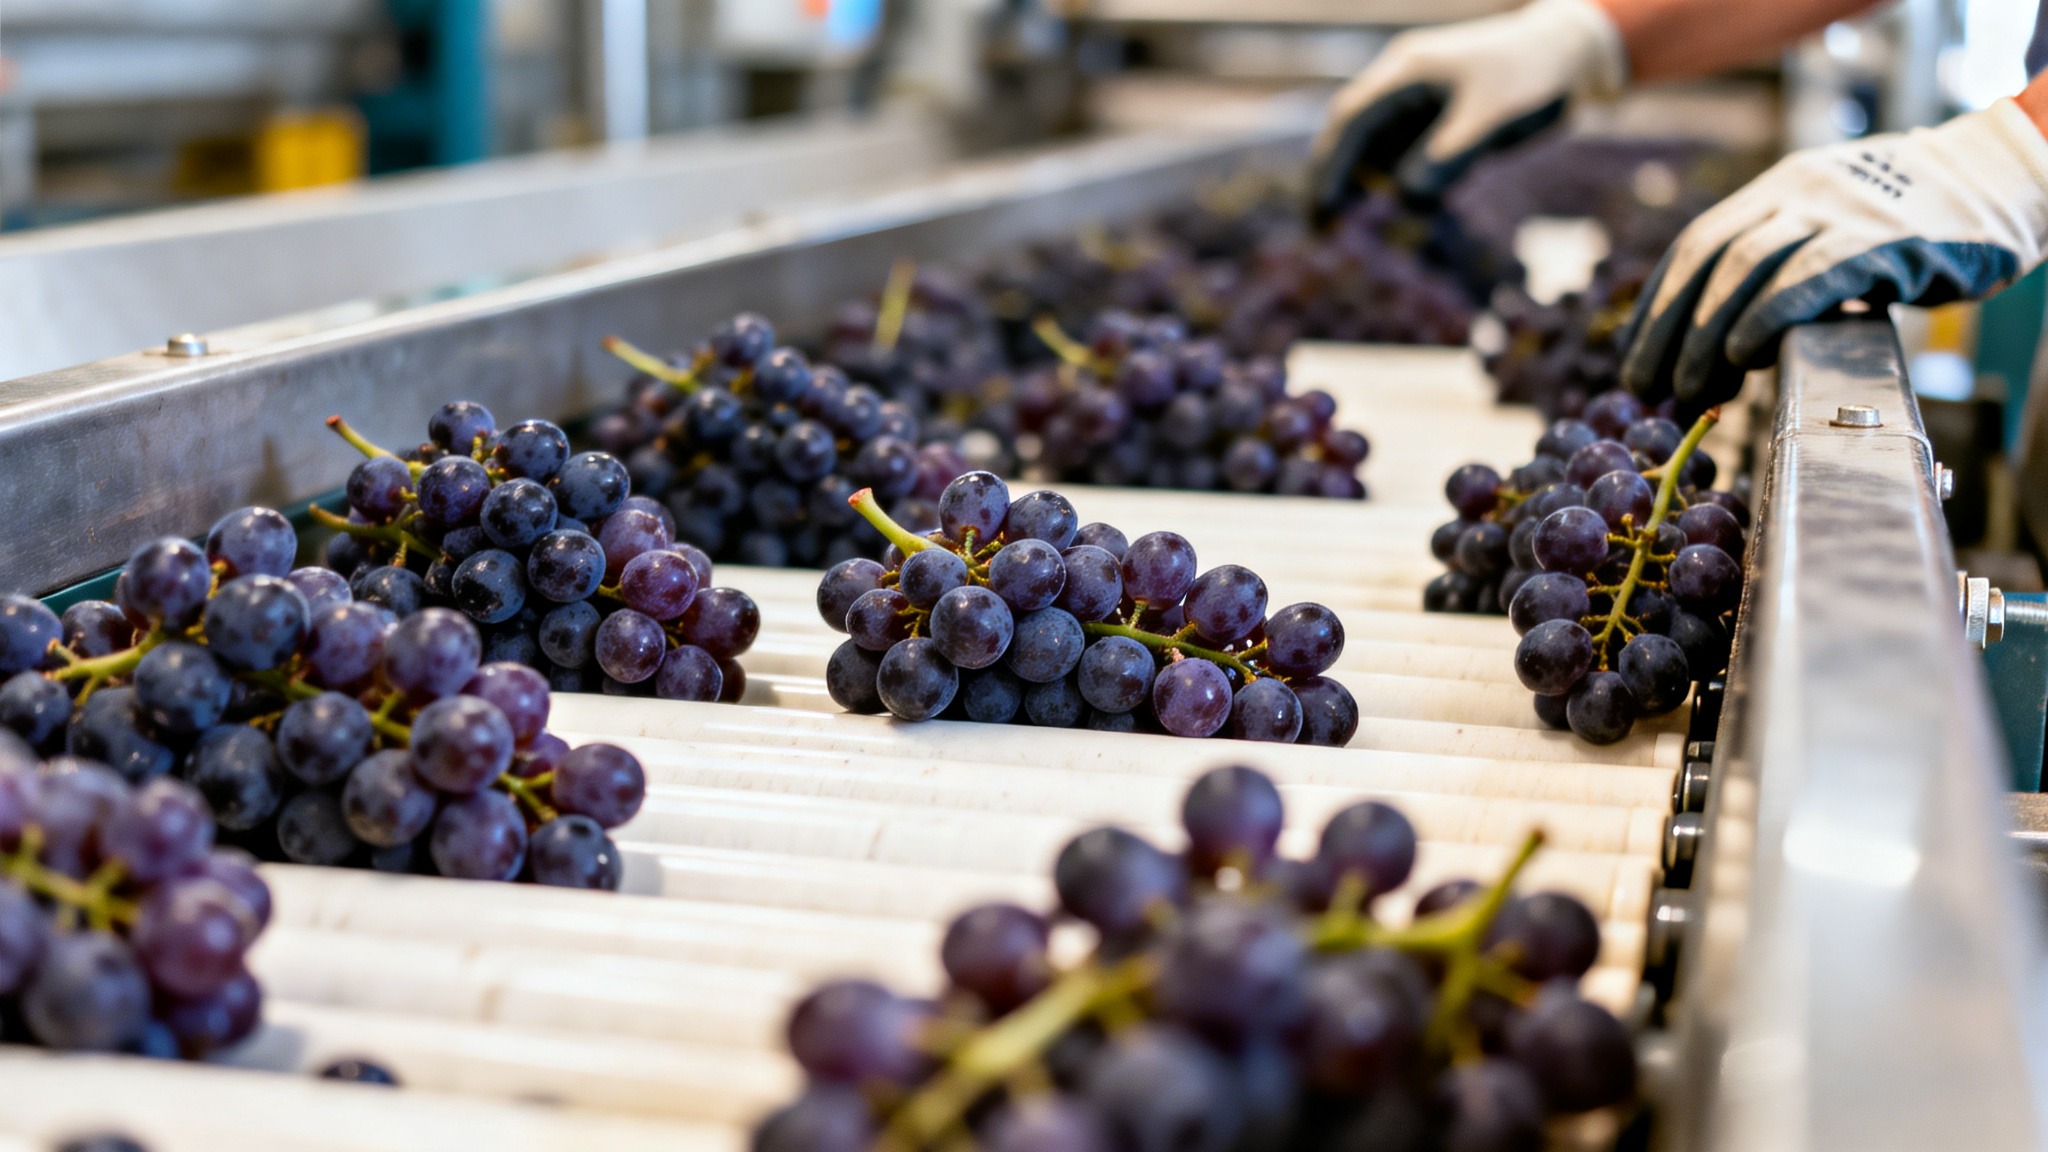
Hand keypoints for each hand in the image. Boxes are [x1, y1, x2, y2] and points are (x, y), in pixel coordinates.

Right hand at [1307, 0, 1625, 221]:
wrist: (1569, 52)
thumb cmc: (1530, 75)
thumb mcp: (1491, 115)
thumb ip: (1449, 154)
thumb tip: (1407, 196)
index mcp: (1407, 72)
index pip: (1351, 120)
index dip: (1331, 165)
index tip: (1323, 207)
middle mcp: (1403, 84)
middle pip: (1353, 134)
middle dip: (1335, 179)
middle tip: (1322, 229)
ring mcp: (1419, 102)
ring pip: (1377, 148)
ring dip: (1366, 186)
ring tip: (1356, 233)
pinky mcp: (1438, 120)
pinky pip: (1405, 154)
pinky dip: (1397, 183)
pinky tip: (1400, 215)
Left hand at [1621, 100, 2047, 408]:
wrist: (2003, 176)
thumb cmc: (1911, 223)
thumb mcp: (1831, 228)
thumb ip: (1780, 267)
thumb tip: (1718, 344)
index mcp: (1776, 189)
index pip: (1692, 246)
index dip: (1654, 306)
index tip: (1632, 360)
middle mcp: (1796, 191)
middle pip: (1705, 257)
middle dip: (1664, 328)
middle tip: (1647, 389)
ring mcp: (1837, 210)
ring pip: (1743, 265)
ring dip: (1703, 333)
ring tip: (1688, 388)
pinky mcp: (1881, 240)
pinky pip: (1806, 275)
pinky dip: (1764, 316)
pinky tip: (1741, 354)